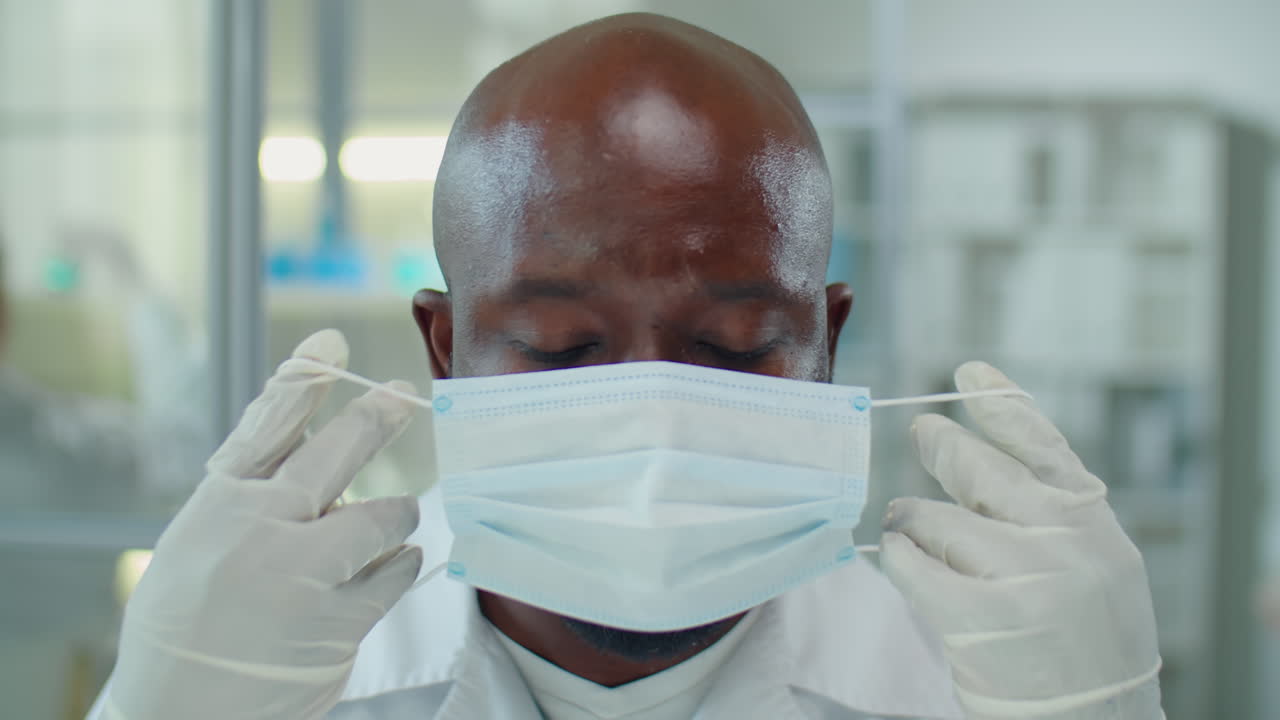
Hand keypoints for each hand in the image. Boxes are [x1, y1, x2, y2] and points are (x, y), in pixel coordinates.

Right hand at [102, 330, 422, 719]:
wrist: (182, 716)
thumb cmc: (192, 622)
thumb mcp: (199, 542)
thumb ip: (254, 490)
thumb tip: (312, 429)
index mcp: (221, 505)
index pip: (268, 425)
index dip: (305, 379)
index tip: (333, 344)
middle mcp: (260, 531)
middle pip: (336, 453)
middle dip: (378, 417)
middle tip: (405, 396)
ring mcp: (301, 577)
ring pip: (382, 516)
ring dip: (395, 514)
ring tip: (394, 519)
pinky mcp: (338, 624)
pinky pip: (397, 573)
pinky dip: (402, 564)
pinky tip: (394, 564)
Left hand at [881, 362, 1162, 719]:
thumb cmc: (1083, 647)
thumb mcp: (1091, 565)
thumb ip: (1047, 512)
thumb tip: (973, 458)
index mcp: (1094, 524)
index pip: (1042, 446)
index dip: (1001, 406)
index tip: (970, 374)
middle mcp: (1066, 540)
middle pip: (980, 468)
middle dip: (941, 445)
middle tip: (922, 433)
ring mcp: (1025, 575)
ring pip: (933, 517)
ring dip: (910, 523)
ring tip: (910, 534)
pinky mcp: (981, 616)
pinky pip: (912, 565)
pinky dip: (899, 561)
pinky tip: (903, 564)